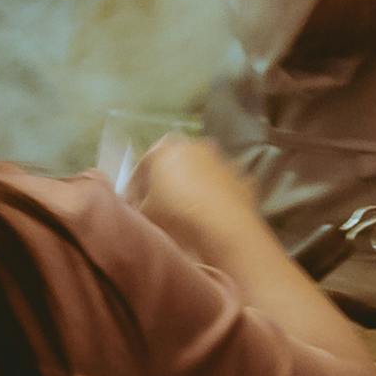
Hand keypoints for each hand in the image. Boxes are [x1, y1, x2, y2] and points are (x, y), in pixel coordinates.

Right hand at [123, 126, 274, 269]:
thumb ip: (136, 207)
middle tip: (158, 208)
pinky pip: (224, 189)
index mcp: (165, 149)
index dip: (134, 189)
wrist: (225, 229)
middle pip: (174, 165)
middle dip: (166, 183)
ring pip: (202, 174)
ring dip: (194, 189)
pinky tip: (213, 220)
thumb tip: (135, 208)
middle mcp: (195, 146)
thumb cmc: (175, 217)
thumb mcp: (144, 215)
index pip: (142, 167)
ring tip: (186, 217)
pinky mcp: (243, 180)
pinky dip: (218, 200)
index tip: (131, 207)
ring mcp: (223, 161)